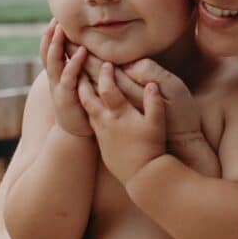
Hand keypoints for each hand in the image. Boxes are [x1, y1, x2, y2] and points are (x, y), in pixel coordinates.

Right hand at [40, 20, 93, 136]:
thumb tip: (90, 46)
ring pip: (53, 62)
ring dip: (56, 45)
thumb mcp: (80, 82)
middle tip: (55, 17)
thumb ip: (80, 66)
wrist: (78, 132)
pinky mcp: (66, 98)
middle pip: (46, 52)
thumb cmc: (82, 104)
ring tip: (61, 29)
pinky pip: (68, 78)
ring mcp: (57, 88)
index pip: (49, 49)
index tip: (55, 17)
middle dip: (50, 35)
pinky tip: (81, 52)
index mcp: (57, 74)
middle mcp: (54, 78)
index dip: (50, 34)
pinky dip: (73, 64)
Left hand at [81, 55, 203, 143]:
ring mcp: (101, 132)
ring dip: (82, 93)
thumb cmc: (152, 148)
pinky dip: (87, 109)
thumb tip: (152, 83)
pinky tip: (89, 105)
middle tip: (79, 66)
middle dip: (83, 79)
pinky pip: (90, 121)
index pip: (107, 88)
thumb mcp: (157, 123)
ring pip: (86, 109)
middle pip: (87, 96)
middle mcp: (106, 121)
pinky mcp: (101, 142)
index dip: (106, 73)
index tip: (107, 63)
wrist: (142, 176)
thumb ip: (154, 101)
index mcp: (119, 114)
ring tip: (80, 81)